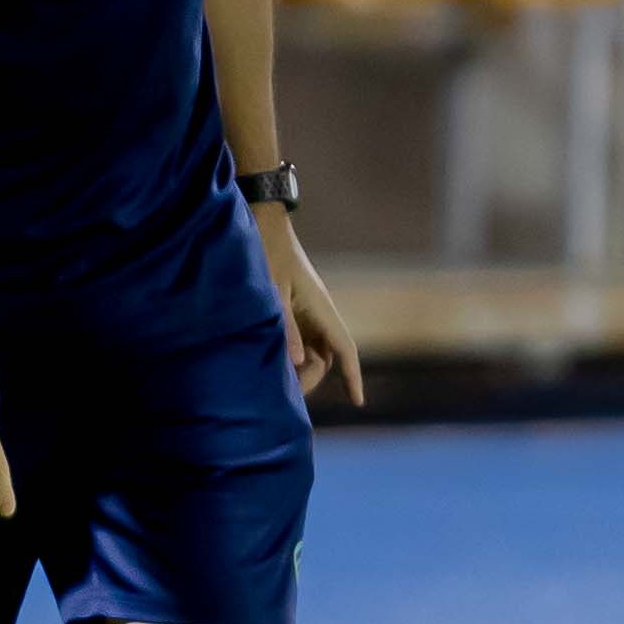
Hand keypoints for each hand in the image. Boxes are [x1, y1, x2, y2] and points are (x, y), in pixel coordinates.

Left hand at [267, 212, 365, 408]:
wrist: (265, 221)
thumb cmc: (268, 252)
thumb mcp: (273, 290)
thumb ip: (284, 327)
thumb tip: (296, 363)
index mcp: (321, 308)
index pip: (345, 349)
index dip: (352, 376)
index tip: (358, 402)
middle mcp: (319, 312)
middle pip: (326, 357)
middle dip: (311, 378)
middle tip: (284, 394)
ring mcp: (307, 310)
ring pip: (312, 350)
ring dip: (300, 367)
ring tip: (275, 381)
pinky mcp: (294, 307)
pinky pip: (300, 339)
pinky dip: (291, 354)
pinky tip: (272, 361)